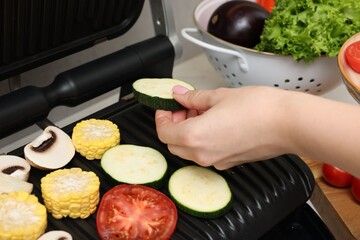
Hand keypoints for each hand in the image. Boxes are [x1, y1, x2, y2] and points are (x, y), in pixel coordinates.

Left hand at [155, 85, 290, 169]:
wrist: (289, 124)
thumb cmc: (260, 109)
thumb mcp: (219, 95)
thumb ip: (194, 98)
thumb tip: (180, 96)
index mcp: (195, 136)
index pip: (164, 132)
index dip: (161, 117)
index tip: (167, 106)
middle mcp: (203, 154)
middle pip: (174, 144)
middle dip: (173, 125)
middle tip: (184, 107)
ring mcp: (217, 161)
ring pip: (189, 150)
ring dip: (188, 132)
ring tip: (202, 111)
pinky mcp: (229, 162)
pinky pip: (206, 153)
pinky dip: (202, 139)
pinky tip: (214, 122)